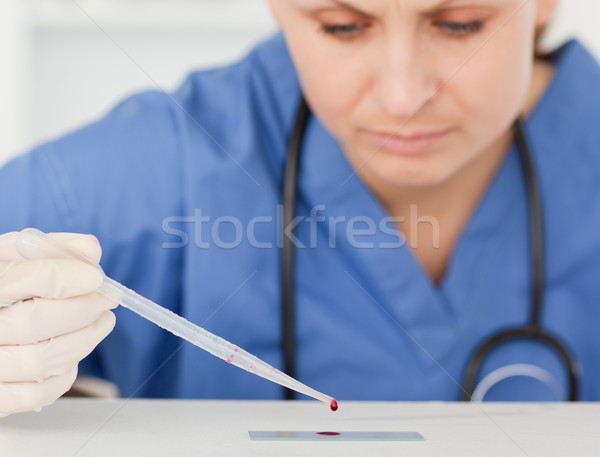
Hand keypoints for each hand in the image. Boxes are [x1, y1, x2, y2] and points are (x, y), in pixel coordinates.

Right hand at [0, 232, 116, 417]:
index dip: (69, 277)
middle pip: (37, 322)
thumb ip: (53, 249)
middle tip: (107, 300)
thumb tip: (90, 251)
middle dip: (85, 309)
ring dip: (86, 339)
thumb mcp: (16, 255)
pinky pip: (37, 394)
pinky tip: (73, 352)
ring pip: (43, 360)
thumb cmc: (3, 283)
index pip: (26, 279)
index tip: (95, 277)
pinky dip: (65, 374)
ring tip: (101, 322)